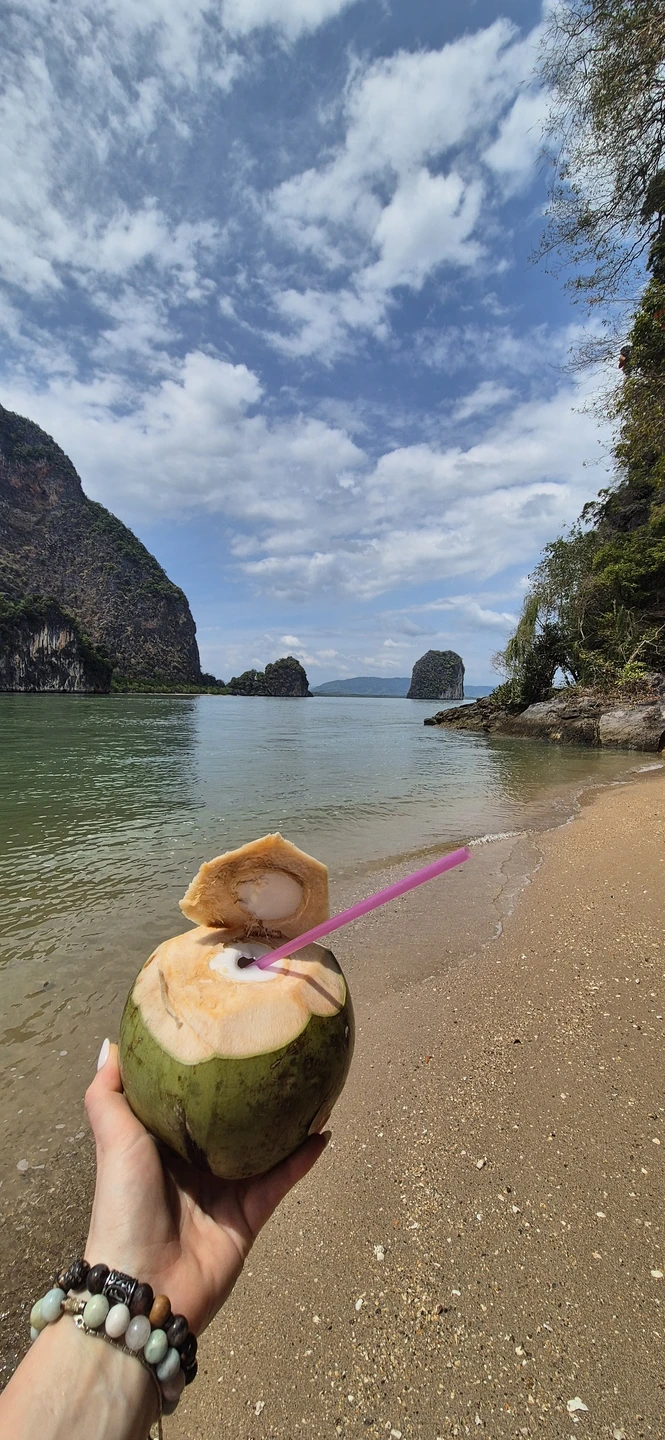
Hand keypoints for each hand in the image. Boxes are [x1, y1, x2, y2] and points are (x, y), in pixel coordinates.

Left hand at [84, 1041, 329, 1334]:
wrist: (145, 1284)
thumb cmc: (125, 1205)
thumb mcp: (113, 1140)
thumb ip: (108, 1096)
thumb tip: (110, 1045)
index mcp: (161, 1145)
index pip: (185, 1099)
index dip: (203, 1070)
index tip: (224, 1031)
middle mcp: (195, 1164)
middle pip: (231, 1120)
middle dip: (252, 1092)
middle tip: (277, 1051)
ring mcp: (225, 1190)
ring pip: (264, 1147)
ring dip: (287, 1121)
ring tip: (311, 1085)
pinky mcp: (250, 1215)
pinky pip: (282, 1180)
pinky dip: (303, 1159)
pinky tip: (323, 1131)